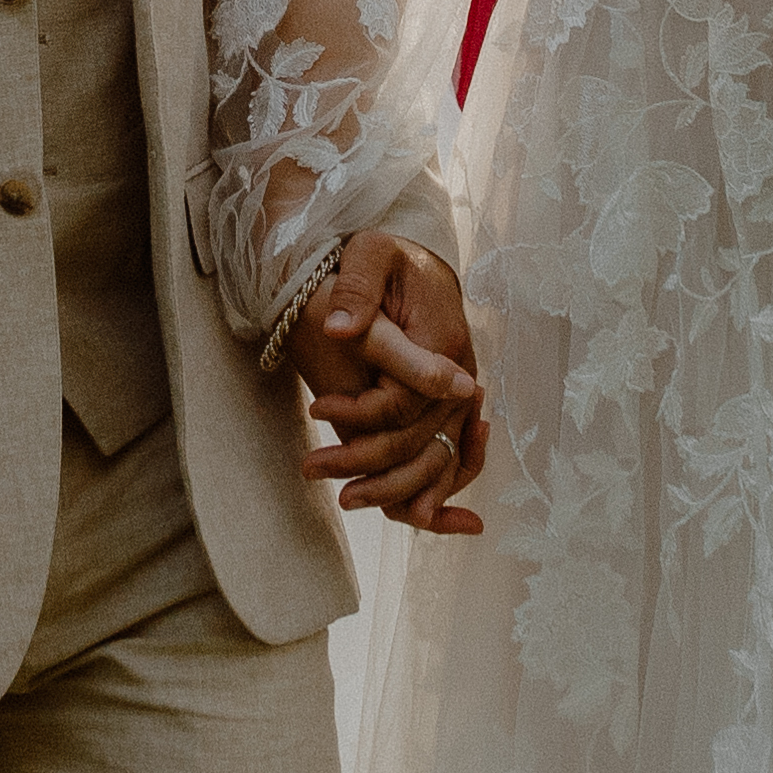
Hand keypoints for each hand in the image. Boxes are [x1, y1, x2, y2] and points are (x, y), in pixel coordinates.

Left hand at [280, 229, 489, 533]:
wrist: (418, 263)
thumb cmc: (391, 258)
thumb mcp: (370, 255)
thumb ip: (358, 290)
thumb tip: (341, 330)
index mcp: (442, 343)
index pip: (402, 402)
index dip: (357, 414)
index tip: (316, 408)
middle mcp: (460, 379)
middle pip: (419, 442)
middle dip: (368, 465)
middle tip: (312, 470)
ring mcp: (459, 399)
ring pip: (440, 461)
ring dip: (399, 489)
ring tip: (349, 499)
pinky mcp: (451, 409)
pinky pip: (453, 459)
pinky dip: (440, 489)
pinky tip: (418, 516)